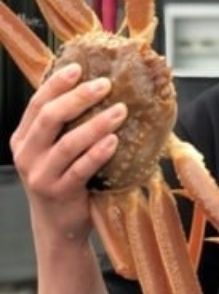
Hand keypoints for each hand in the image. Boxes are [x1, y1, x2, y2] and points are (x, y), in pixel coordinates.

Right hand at [10, 63, 126, 242]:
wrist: (58, 226)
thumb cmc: (64, 180)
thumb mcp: (55, 150)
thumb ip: (66, 125)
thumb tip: (97, 87)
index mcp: (24, 138)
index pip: (37, 104)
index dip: (57, 84)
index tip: (79, 68)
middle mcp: (27, 154)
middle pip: (50, 118)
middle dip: (78, 98)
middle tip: (105, 84)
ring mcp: (41, 175)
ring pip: (68, 143)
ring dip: (96, 124)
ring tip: (120, 111)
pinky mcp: (59, 192)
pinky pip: (80, 169)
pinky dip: (98, 153)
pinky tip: (114, 141)